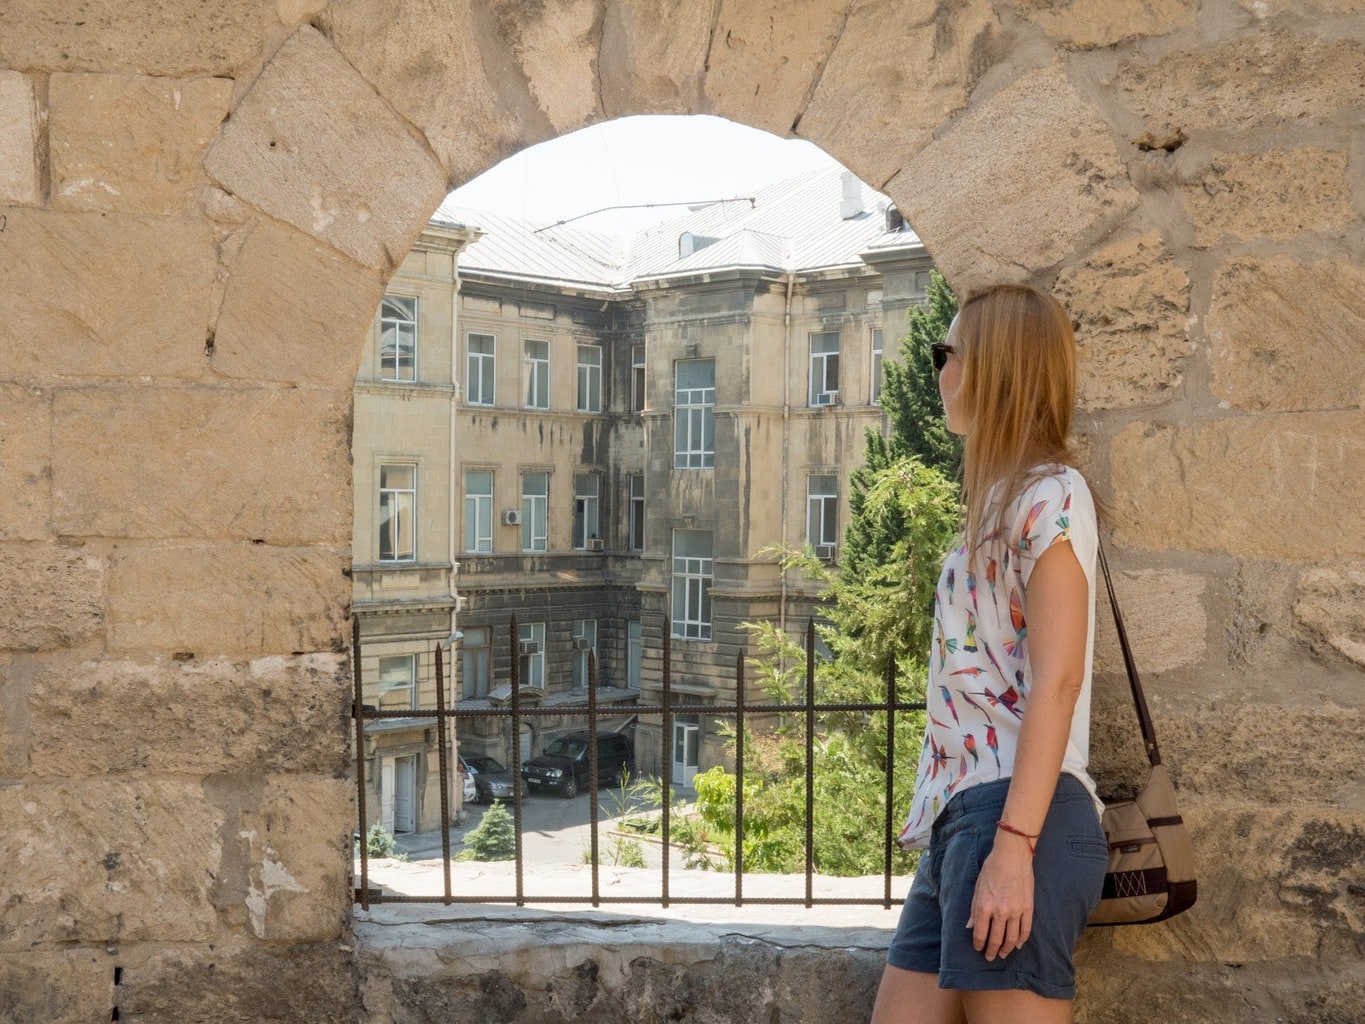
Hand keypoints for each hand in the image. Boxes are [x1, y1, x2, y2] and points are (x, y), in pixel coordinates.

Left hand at [966, 838, 1033, 960]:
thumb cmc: (991, 868)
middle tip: (990, 957)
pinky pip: (1026, 929)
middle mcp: (1000, 912)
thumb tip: (970, 926)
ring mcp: (1016, 911)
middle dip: (992, 950)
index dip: (978, 944)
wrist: (1012, 856)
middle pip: (996, 939)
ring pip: (1012, 938)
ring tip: (1003, 954)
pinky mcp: (1028, 908)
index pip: (980, 933)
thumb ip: (974, 909)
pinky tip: (1018, 945)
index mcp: (984, 906)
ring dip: (1006, 948)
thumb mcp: (977, 887)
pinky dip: (1022, 940)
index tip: (978, 948)